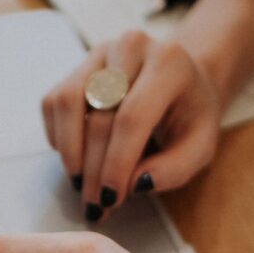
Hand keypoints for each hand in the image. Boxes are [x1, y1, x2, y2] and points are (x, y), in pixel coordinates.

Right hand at [41, 31, 220, 220]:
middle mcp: (131, 48)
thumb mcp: (200, 147)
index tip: (110, 198)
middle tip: (95, 204)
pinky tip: (77, 157)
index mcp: (169, 64)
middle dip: (93, 169)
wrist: (183, 80)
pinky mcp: (78, 66)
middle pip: (99, 115)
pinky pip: (54, 102)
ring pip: (67, 103)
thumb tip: (134, 184)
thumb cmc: (191, 116)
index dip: (116, 162)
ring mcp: (100, 53)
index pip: (132, 116)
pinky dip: (58, 136)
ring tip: (81, 183)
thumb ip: (174, 169)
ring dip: (70, 152)